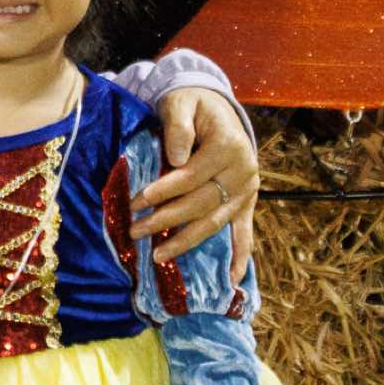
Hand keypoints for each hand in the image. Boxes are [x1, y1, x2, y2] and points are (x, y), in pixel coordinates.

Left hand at [135, 87, 258, 275]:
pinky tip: (232, 280)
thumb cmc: (193, 105)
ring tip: (158, 255)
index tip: (137, 201)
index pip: (191, 176)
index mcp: (228, 146)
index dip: (164, 190)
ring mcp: (247, 190)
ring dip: (187, 241)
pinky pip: (245, 232)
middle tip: (136, 230)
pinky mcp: (246, 202)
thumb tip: (176, 158)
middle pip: (201, 203)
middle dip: (166, 219)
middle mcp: (243, 171)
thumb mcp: (182, 103)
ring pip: (215, 222)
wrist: (217, 108)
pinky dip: (240, 257)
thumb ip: (179, 126)